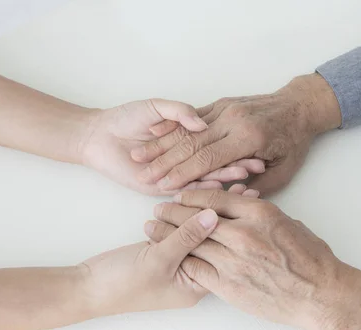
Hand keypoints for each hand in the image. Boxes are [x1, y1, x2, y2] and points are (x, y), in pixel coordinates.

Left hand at [78, 99, 265, 194]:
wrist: (100, 136)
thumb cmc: (126, 118)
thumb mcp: (157, 108)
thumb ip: (180, 112)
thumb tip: (203, 123)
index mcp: (188, 138)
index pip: (217, 143)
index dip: (236, 144)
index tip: (257, 144)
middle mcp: (186, 158)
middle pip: (217, 162)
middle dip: (238, 164)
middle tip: (260, 165)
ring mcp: (177, 175)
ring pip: (206, 178)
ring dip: (226, 178)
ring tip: (246, 178)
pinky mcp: (163, 189)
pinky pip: (186, 191)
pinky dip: (203, 191)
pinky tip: (220, 189)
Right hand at [78, 184, 257, 315]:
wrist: (87, 288)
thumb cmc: (121, 283)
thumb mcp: (158, 260)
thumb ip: (187, 236)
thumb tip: (215, 214)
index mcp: (197, 284)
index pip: (225, 251)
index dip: (238, 223)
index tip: (252, 197)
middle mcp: (193, 273)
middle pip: (217, 240)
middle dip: (230, 214)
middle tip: (248, 186)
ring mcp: (179, 261)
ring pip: (200, 232)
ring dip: (212, 209)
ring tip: (234, 183)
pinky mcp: (165, 250)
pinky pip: (184, 229)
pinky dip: (192, 212)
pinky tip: (203, 191)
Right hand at [131, 74, 340, 194]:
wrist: (300, 105)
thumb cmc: (294, 142)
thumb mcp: (283, 171)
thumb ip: (255, 187)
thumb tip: (228, 203)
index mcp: (248, 137)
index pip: (206, 159)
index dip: (181, 174)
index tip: (161, 186)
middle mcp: (233, 119)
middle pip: (190, 143)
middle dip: (163, 161)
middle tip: (141, 175)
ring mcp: (226, 108)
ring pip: (186, 129)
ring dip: (161, 143)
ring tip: (138, 156)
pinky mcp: (221, 103)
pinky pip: (191, 115)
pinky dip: (171, 126)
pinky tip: (152, 134)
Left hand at [144, 190, 360, 329]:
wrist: (321, 295)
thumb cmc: (313, 260)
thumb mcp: (290, 224)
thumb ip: (262, 215)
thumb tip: (245, 209)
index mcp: (259, 213)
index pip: (215, 198)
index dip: (193, 196)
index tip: (181, 195)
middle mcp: (243, 234)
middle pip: (197, 218)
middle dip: (173, 212)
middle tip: (158, 209)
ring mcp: (234, 260)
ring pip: (192, 243)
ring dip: (169, 235)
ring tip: (153, 230)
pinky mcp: (229, 285)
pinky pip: (196, 269)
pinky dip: (181, 261)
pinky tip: (169, 257)